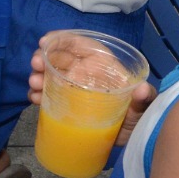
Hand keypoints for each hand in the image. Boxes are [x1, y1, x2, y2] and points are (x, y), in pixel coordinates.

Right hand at [28, 35, 157, 146]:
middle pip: (59, 58)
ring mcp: (74, 88)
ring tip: (34, 85)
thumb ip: (144, 97)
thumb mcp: (143, 104)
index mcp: (101, 63)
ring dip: (38, 77)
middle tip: (35, 66)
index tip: (45, 42)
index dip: (60, 39)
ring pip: (50, 76)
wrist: (131, 137)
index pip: (78, 44)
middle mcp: (84, 72)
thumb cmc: (139, 113)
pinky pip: (48, 95)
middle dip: (44, 58)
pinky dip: (39, 95)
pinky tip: (34, 99)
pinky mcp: (67, 105)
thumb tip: (141, 89)